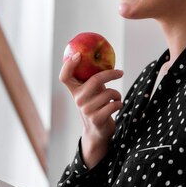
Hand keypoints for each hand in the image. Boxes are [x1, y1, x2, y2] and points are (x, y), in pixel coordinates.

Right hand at [59, 53, 123, 167]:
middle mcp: (78, 100)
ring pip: (109, 93)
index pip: (64, 77)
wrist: (97, 132)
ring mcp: (87, 110)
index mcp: (74, 91)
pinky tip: (117, 105)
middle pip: (95, 80)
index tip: (78, 55)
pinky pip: (114, 104)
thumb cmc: (97, 106)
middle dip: (111, 74)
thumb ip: (93, 79)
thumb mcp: (92, 92)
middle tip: (120, 72)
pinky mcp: (97, 119)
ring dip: (117, 94)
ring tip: (116, 97)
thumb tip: (103, 58)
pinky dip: (119, 103)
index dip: (69, 65)